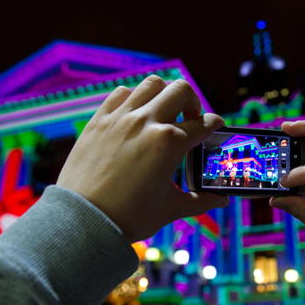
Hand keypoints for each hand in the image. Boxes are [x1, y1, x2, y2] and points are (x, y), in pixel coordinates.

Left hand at [57, 76, 228, 241]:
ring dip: (164, 94)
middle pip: (182, 91)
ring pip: (152, 84)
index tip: (215, 125)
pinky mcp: (99, 120)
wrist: (83, 220)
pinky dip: (134, 97)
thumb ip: (200, 201)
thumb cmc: (128, 217)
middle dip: (193, 102)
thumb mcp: (170, 209)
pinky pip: (121, 93)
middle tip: (190, 118)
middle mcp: (147, 122)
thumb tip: (221, 199)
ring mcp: (121, 118)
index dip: (214, 124)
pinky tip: (135, 114)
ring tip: (163, 112)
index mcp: (169, 143)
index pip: (202, 124)